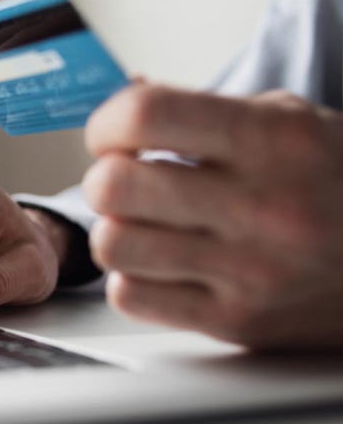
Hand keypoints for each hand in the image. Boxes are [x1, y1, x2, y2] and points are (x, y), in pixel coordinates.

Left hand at [83, 84, 342, 348]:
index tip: (111, 135)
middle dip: (104, 179)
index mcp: (274, 141)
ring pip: (113, 245)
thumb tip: (122, 100)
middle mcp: (263, 206)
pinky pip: (130, 297)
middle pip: (114, 186)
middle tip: (124, 182)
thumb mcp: (289, 122)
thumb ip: (202, 111)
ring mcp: (251, 272)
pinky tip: (162, 265)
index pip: (146, 115)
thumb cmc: (336, 182)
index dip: (107, 123)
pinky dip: (132, 278)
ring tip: (144, 225)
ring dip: (116, 230)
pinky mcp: (238, 323)